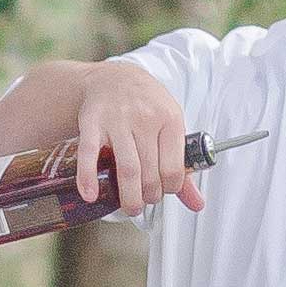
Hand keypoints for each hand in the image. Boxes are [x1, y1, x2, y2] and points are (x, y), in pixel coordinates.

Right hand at [71, 64, 198, 218]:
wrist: (114, 78)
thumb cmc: (145, 106)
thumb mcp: (170, 127)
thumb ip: (182, 167)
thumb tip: (197, 204)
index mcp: (170, 119)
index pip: (174, 169)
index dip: (169, 188)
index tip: (163, 191)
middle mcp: (145, 118)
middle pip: (150, 173)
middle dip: (149, 196)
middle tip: (144, 200)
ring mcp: (117, 120)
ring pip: (127, 169)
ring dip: (128, 196)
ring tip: (130, 207)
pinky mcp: (92, 122)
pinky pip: (89, 154)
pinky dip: (88, 177)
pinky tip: (90, 194)